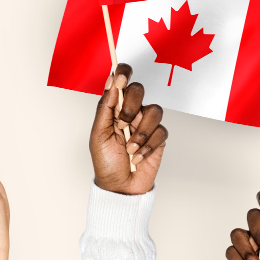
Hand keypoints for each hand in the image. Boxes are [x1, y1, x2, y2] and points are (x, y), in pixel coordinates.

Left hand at [90, 64, 167, 194]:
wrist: (120, 186)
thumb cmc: (106, 161)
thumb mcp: (98, 134)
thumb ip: (105, 108)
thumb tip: (112, 83)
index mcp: (114, 108)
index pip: (120, 82)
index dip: (123, 72)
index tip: (121, 74)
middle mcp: (131, 112)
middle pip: (139, 90)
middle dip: (130, 107)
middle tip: (121, 125)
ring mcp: (145, 124)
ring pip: (154, 110)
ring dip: (140, 131)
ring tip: (129, 147)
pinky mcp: (158, 138)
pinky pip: (161, 131)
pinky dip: (148, 145)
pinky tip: (138, 156)